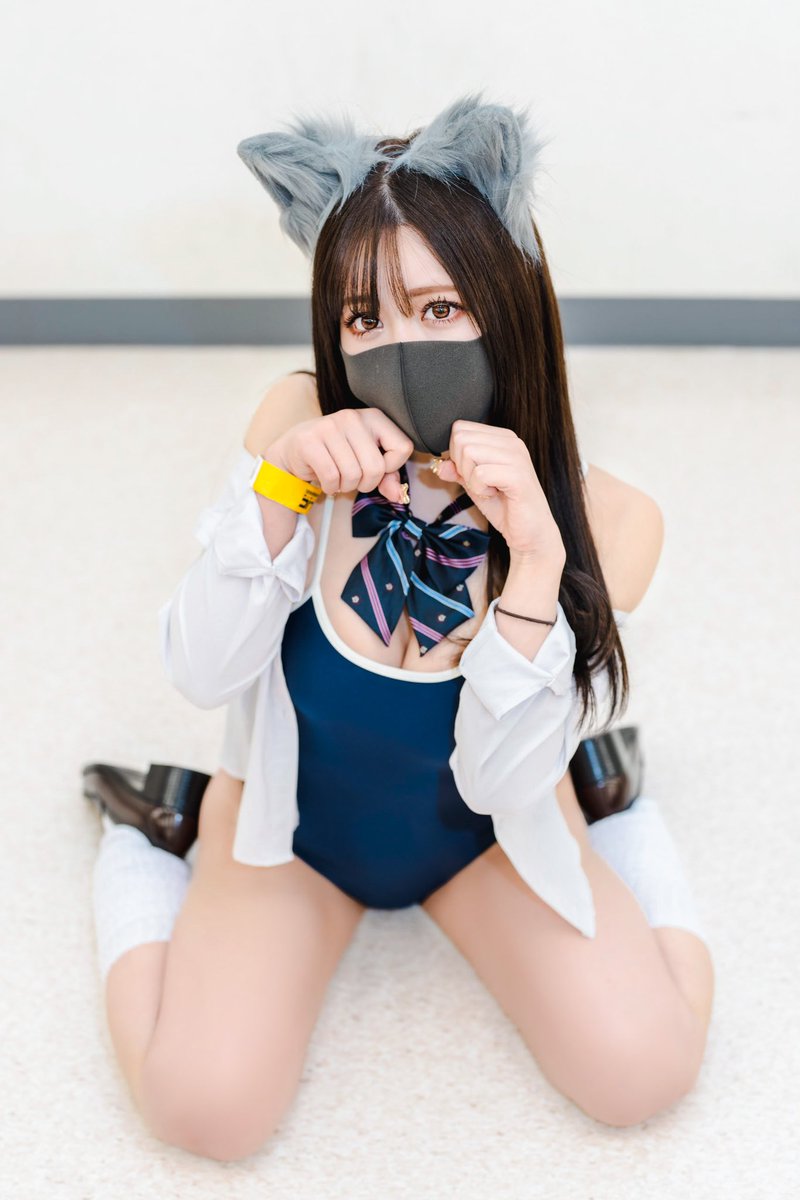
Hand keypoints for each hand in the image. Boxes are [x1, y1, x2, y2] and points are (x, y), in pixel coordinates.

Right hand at [266, 407, 413, 504]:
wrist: (296, 449)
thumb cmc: (337, 455)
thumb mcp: (367, 461)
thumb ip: (387, 477)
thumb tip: (398, 496)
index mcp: (374, 417)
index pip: (403, 448)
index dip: (392, 468)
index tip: (375, 467)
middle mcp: (353, 417)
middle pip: (376, 467)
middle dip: (366, 484)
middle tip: (353, 479)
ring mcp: (329, 426)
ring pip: (353, 475)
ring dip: (346, 486)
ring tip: (338, 478)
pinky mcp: (310, 441)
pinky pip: (331, 477)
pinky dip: (330, 487)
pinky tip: (327, 481)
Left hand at [436, 421, 564, 558]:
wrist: (530, 533)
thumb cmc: (505, 507)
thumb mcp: (474, 485)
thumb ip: (457, 471)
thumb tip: (439, 464)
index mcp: (502, 438)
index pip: (460, 428)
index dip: (456, 455)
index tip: (474, 474)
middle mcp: (512, 441)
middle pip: (461, 439)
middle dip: (461, 466)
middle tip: (480, 483)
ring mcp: (517, 456)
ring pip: (468, 452)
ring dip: (471, 479)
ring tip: (489, 489)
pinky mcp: (518, 475)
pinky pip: (480, 473)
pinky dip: (479, 489)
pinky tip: (494, 495)